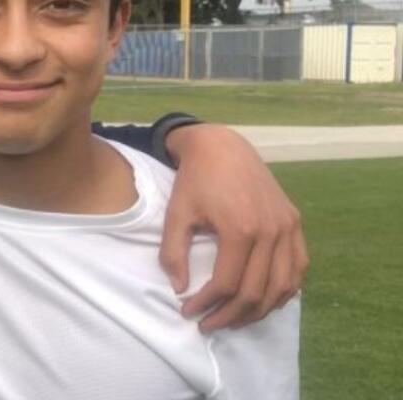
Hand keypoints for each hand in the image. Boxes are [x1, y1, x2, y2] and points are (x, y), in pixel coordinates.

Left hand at [159, 123, 307, 331]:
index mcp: (241, 229)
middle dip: (230, 315)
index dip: (207, 304)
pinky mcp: (295, 222)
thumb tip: (180, 289)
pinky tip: (264, 299)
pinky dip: (284, 290)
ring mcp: (288, 227)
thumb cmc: (195, 180)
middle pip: (256, 292)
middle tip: (209, 324)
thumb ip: (174, 253)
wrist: (222, 147)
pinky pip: (298, 267)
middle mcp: (271, 231)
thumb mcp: (176, 214)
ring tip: (234, 319)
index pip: (228, 284)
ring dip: (259, 310)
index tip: (188, 311)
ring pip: (282, 286)